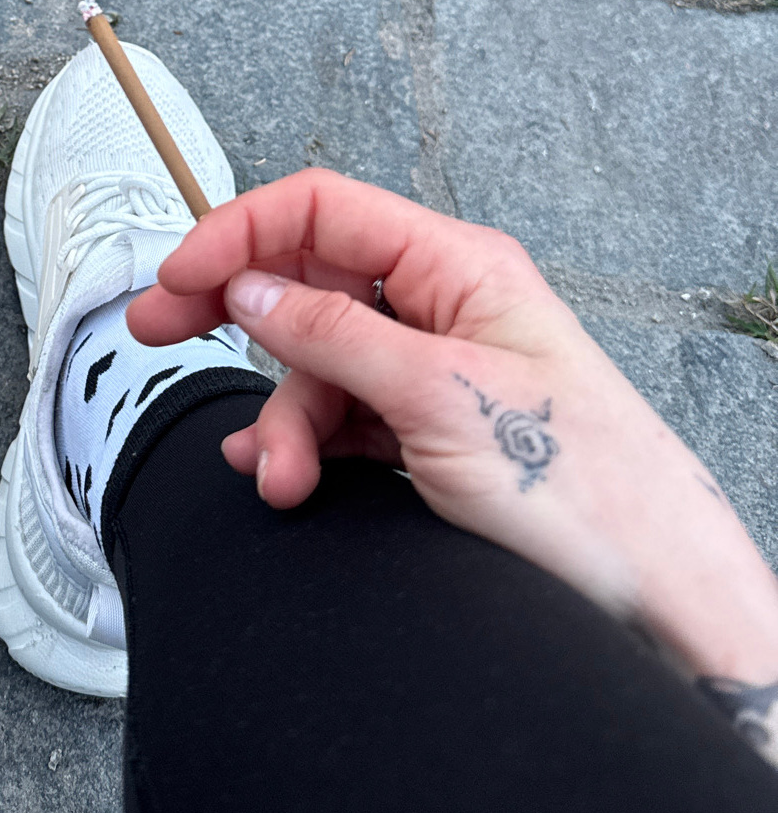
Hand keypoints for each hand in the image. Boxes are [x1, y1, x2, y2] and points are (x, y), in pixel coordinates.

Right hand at [127, 168, 777, 698]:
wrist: (653, 599)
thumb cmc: (588, 492)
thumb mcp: (439, 399)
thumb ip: (335, 335)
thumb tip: (250, 290)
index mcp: (459, 268)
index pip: (324, 212)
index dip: (241, 233)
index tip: (180, 275)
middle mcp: (443, 309)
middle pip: (308, 284)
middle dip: (233, 311)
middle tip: (158, 329)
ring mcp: (433, 374)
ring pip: (315, 367)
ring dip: (282, 420)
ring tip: (280, 477)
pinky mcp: (427, 436)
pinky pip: (338, 420)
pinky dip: (301, 446)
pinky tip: (283, 475)